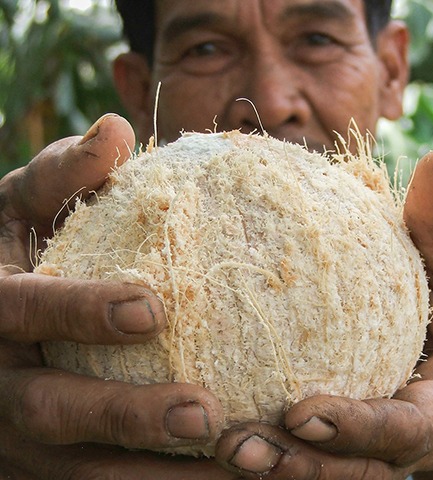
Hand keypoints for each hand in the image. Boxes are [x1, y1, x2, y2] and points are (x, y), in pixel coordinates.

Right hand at [0, 115, 233, 478]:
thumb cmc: (7, 256)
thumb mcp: (16, 208)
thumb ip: (60, 175)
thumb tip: (117, 129)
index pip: (28, 312)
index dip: (82, 312)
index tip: (156, 308)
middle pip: (55, 412)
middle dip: (127, 418)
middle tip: (206, 415)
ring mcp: (17, 441)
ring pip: (83, 472)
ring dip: (161, 477)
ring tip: (242, 465)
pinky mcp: (44, 469)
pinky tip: (232, 478)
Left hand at [211, 148, 432, 478]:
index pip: (409, 429)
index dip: (360, 428)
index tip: (303, 411)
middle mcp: (414, 436)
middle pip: (359, 470)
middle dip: (301, 465)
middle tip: (238, 443)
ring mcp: (381, 450)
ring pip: (332, 476)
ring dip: (277, 469)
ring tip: (220, 446)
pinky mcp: (353, 446)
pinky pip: (314, 457)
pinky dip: (274, 450)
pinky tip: (216, 432)